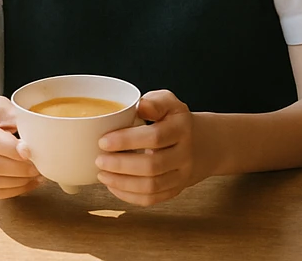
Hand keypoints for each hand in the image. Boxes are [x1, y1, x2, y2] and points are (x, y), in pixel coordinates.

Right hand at [0, 96, 40, 199]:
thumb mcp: (4, 105)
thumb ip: (16, 115)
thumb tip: (34, 131)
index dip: (9, 148)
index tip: (29, 152)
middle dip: (17, 168)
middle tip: (38, 166)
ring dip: (17, 181)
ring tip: (37, 175)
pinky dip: (12, 191)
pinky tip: (29, 183)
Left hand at [96, 90, 203, 206]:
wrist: (202, 144)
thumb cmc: (175, 120)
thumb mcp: (169, 103)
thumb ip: (154, 102)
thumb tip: (138, 106)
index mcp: (182, 127)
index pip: (155, 136)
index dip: (127, 141)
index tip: (103, 141)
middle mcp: (185, 153)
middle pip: (152, 166)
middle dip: (121, 165)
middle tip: (99, 160)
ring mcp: (181, 175)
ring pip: (151, 186)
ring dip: (122, 183)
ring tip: (102, 174)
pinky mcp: (175, 190)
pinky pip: (151, 199)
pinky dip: (129, 196)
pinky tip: (113, 186)